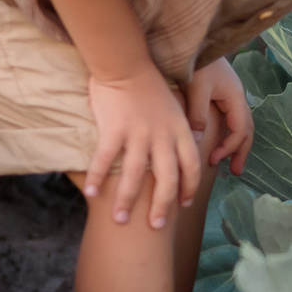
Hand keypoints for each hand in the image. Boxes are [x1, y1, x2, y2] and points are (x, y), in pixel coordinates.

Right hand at [82, 66, 204, 228]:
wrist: (127, 64)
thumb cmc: (151, 86)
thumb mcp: (177, 108)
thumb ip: (184, 129)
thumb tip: (198, 142)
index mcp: (181, 131)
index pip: (192, 168)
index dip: (189, 189)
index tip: (184, 206)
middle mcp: (163, 137)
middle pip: (167, 180)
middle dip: (161, 207)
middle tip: (154, 227)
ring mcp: (139, 134)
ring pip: (136, 176)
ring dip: (126, 201)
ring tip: (119, 220)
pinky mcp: (114, 129)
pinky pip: (106, 160)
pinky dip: (99, 178)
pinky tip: (92, 193)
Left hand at [187, 58, 253, 177]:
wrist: (193, 41)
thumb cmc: (196, 62)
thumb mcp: (196, 88)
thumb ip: (198, 113)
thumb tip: (199, 140)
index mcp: (235, 97)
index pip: (240, 129)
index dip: (230, 147)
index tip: (214, 159)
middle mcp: (237, 98)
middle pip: (247, 129)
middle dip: (242, 151)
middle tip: (236, 172)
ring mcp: (231, 96)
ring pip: (241, 125)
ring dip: (237, 144)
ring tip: (231, 162)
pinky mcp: (222, 94)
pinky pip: (232, 119)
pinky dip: (230, 134)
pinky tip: (221, 141)